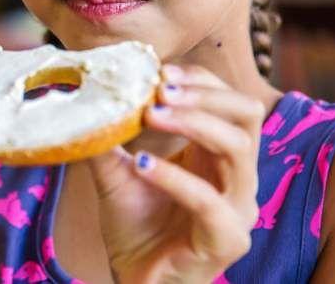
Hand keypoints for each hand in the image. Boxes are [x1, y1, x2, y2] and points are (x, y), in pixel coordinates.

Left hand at [82, 64, 263, 283]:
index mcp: (218, 155)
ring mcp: (239, 207)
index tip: (158, 70)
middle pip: (247, 114)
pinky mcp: (228, 238)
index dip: (199, 80)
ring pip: (238, 148)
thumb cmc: (135, 226)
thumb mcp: (117, 171)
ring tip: (149, 116)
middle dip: (204, 94)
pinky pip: (209, 200)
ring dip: (193, 123)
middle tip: (159, 88)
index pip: (229, 100)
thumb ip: (109, 136)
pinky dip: (174, 176)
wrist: (135, 279)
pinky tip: (141, 163)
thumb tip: (87, 96)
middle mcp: (237, 176)